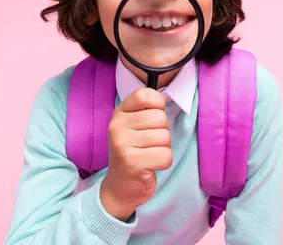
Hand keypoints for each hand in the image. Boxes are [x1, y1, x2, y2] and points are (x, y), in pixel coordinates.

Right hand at [99, 87, 172, 220]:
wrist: (120, 187)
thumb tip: (163, 99)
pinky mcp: (133, 163)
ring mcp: (122, 145)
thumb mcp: (132, 127)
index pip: (145, 94)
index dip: (158, 104)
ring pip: (165, 137)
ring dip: (164, 148)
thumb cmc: (133, 153)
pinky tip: (150, 166)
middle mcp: (117, 127)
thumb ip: (145, 111)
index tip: (153, 119)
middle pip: (160, 117)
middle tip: (150, 144)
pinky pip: (166, 156)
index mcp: (118, 114)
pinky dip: (163, 162)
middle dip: (163, 132)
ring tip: (149, 155)